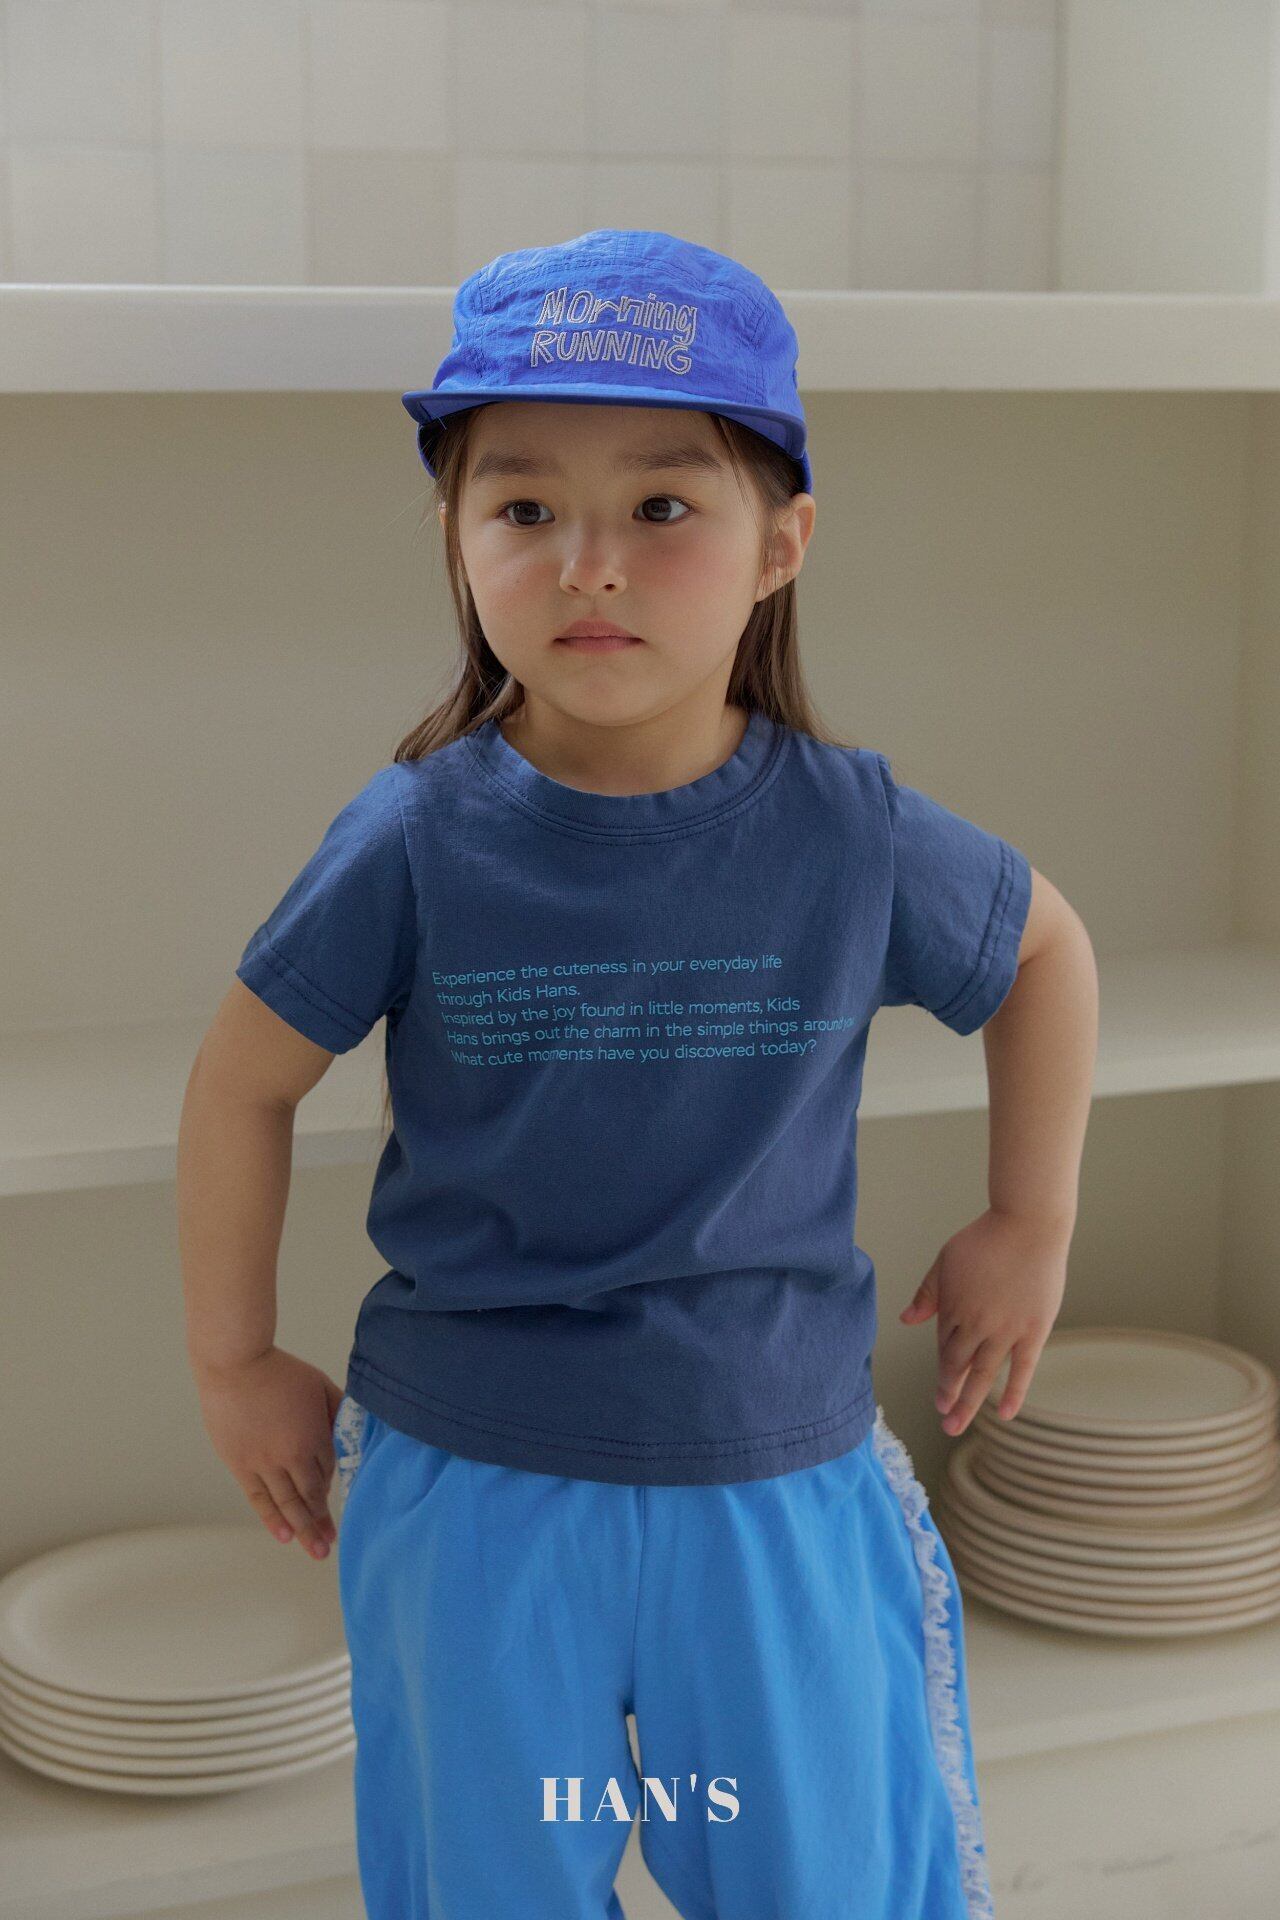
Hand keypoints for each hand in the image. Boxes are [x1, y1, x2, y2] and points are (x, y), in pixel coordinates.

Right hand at [193, 1346, 345, 1558]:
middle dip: (321, 1522)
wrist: (236, 1365)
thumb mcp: (320, 1386)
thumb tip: (353, 1431)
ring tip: (314, 1551)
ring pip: (286, 1503)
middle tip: (330, 1546)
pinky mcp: (239, 1464)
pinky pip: (258, 1498)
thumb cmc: (281, 1371)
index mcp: (313, 1436)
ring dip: (301, 1529)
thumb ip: (338, 1411)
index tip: (335, 1501)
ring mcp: (262, 1463)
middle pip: (310, 1496)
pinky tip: (283, 1535)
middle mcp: (290, 1456)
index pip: (329, 1472)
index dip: (332, 1485)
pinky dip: (271, 1518)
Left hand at [898, 1207, 1069, 1436]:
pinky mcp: (1033, 1330)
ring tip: (956, 1425)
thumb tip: (906, 1320)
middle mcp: (976, 1323)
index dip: (943, 1365)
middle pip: (958, 1365)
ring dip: (969, 1402)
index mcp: (952, 1306)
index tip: (942, 1386)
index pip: (944, 1345)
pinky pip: (1023, 1369)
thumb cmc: (984, 1239)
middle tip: (943, 1416)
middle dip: (948, 1393)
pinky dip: (1013, 1392)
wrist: (1026, 1225)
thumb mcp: (946, 1261)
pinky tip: (1005, 1414)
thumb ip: (928, 1293)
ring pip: (984, 1374)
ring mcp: (1006, 1329)